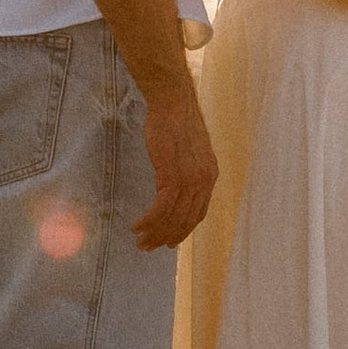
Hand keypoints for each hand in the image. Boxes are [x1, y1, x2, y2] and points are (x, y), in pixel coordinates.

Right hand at [133, 83, 217, 251]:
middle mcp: (205, 182)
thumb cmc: (175, 121)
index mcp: (210, 176)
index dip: (183, 231)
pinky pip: (161, 209)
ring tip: (140, 241)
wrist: (173, 101)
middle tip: (149, 247)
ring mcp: (190, 180)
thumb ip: (186, 170)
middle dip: (166, 238)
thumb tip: (174, 185)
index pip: (198, 214)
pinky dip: (148, 221)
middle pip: (186, 221)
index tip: (169, 241)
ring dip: (155, 233)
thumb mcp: (188, 151)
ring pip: (173, 218)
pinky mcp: (173, 176)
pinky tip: (137, 225)